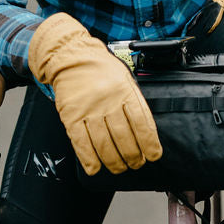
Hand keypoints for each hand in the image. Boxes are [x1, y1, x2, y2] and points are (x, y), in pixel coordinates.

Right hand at [29, 13, 161, 174]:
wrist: (72, 56)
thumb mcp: (125, 78)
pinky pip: (81, 142)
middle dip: (132, 157)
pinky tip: (95, 167)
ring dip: (114, 161)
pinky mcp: (71, 116)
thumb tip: (145, 133)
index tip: (152, 155)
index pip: (141, 123)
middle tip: (135, 163)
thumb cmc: (100, 69)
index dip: (149, 143)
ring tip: (119, 167)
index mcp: (124, 91)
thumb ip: (134, 102)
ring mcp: (88, 109)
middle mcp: (107, 101)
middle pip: (124, 138)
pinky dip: (89, 159)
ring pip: (104, 144)